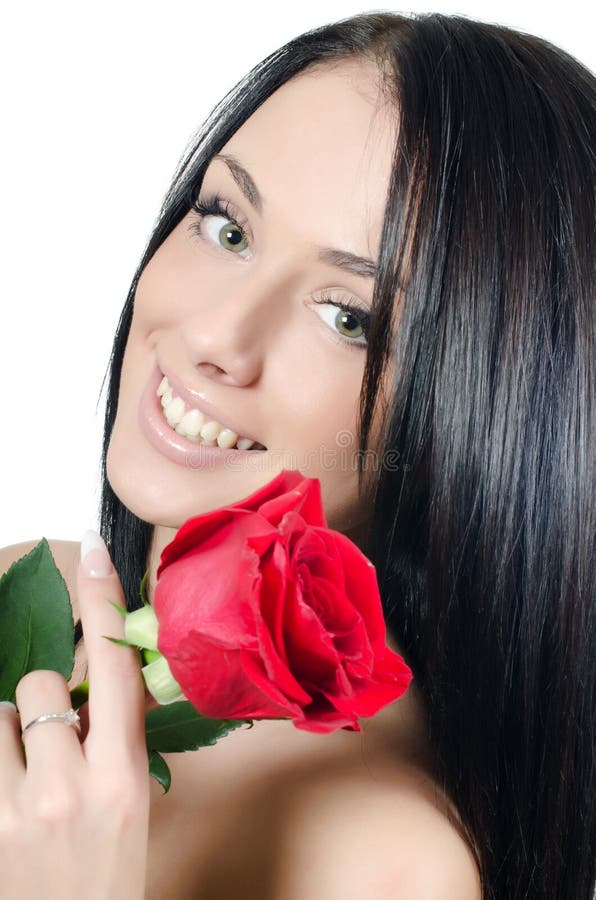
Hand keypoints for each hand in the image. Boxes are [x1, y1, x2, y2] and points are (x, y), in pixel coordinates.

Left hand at [0, 533, 149, 899]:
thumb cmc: (108, 876)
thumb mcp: (131, 802)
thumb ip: (115, 737)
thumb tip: (92, 685)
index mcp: (123, 774)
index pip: (114, 666)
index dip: (104, 601)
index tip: (94, 553)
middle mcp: (70, 786)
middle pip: (37, 683)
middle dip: (39, 698)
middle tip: (51, 737)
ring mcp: (17, 809)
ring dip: (7, 730)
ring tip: (22, 772)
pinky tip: (5, 790)